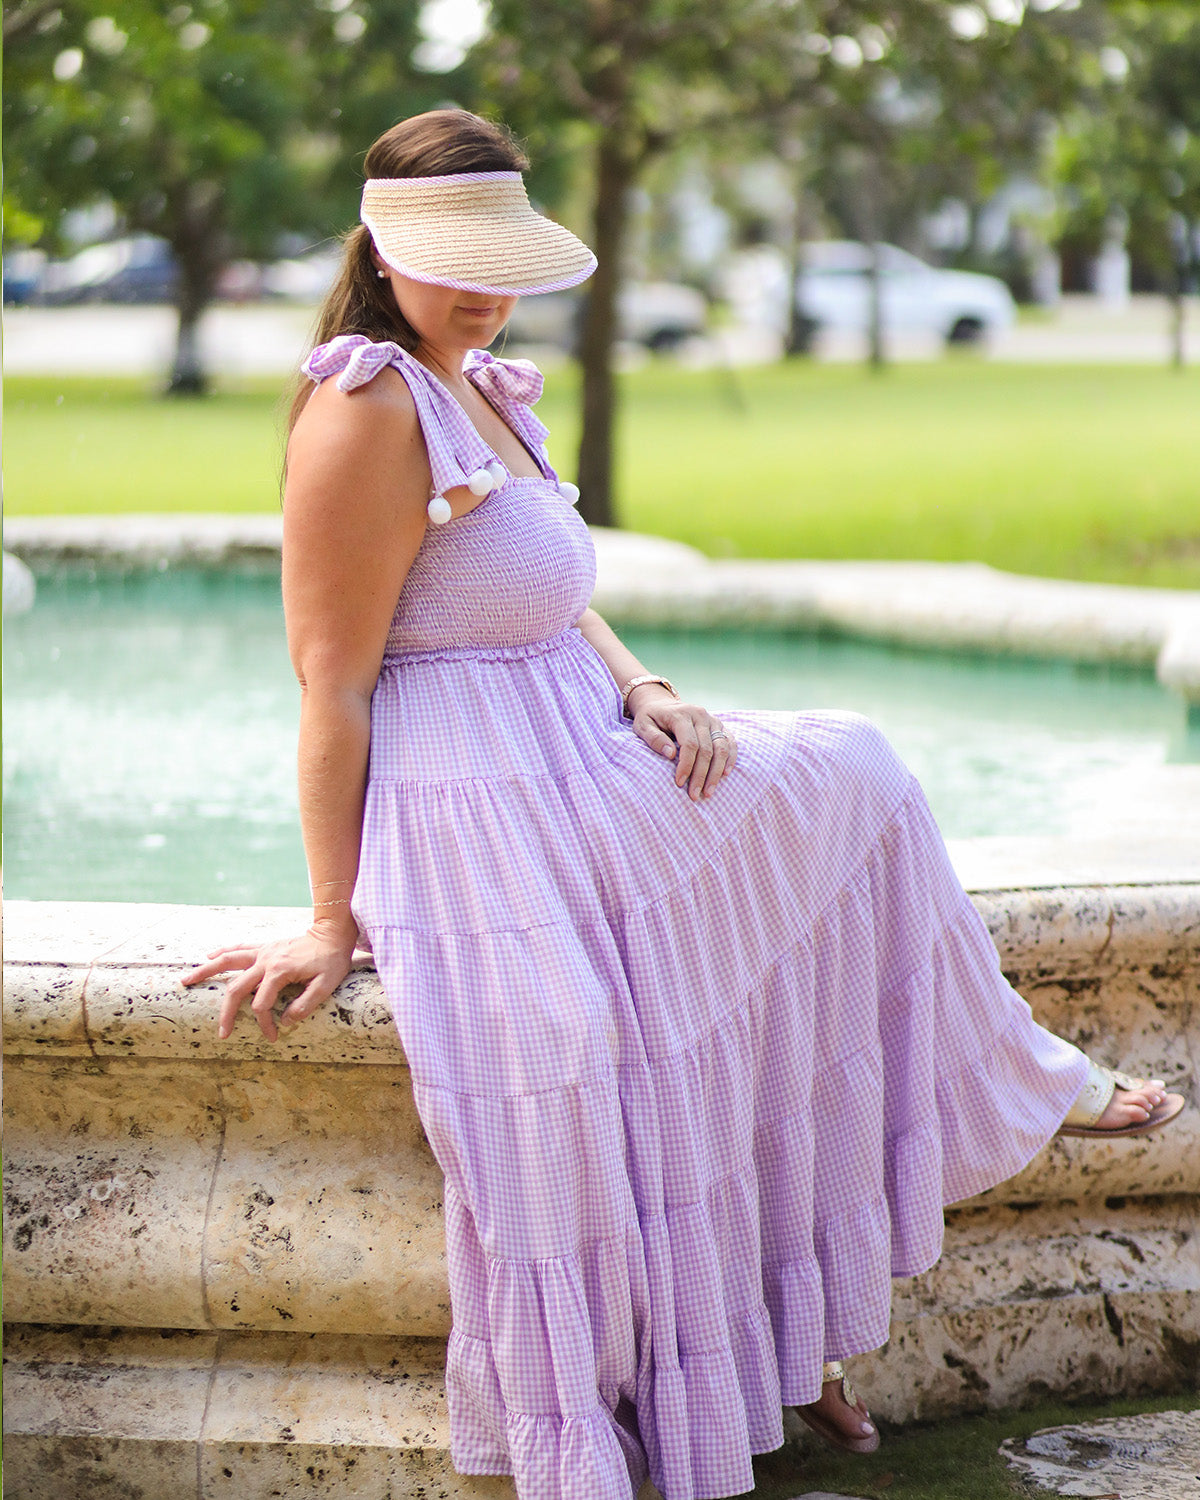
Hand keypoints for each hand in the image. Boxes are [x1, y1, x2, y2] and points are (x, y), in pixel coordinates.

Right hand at [180, 921, 355, 1041]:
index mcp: (279, 971)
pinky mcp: (264, 946)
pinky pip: (238, 948)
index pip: (261, 1004)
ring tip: (185, 981)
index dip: (264, 1024)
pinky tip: (207, 956)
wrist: (333, 933)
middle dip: (226, 1013)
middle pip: (236, 988)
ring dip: (205, 971)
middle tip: (221, 1033)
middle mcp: (266, 960)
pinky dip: (222, 952)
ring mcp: (263, 951)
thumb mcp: (326, 986)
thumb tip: (284, 1022)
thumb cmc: (331, 961)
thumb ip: (305, 1005)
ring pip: (227, 961)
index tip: (273, 1036)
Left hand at [627, 686, 737, 800]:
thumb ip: (654, 738)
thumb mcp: (642, 726)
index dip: (686, 765)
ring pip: (721, 748)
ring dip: (716, 772)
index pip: (689, 744)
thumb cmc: (650, 718)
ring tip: (708, 792)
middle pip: (707, 749)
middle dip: (701, 775)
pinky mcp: (720, 725)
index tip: (680, 783)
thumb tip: (670, 754)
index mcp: (681, 715)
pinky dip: (730, 759)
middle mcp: (700, 715)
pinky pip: (730, 743)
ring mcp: (713, 720)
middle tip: (694, 795)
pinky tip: (724, 775)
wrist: (661, 704)